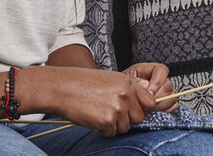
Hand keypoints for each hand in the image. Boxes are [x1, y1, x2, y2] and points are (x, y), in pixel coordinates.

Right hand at [27, 67, 157, 136]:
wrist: (62, 87)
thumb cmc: (83, 83)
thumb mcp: (111, 79)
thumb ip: (128, 90)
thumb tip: (143, 103)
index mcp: (129, 83)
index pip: (150, 103)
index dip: (141, 109)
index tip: (133, 111)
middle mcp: (126, 95)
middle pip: (139, 118)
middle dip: (126, 119)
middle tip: (110, 112)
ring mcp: (117, 108)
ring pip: (125, 127)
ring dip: (113, 125)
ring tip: (98, 112)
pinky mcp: (107, 121)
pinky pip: (111, 133)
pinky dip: (102, 129)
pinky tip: (92, 117)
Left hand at [123, 62, 178, 112]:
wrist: (116, 98)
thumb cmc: (119, 88)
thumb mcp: (124, 82)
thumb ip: (135, 82)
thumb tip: (147, 86)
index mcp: (148, 70)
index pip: (162, 70)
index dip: (158, 82)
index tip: (149, 93)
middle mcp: (157, 80)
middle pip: (168, 85)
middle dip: (157, 97)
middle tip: (146, 104)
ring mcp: (162, 91)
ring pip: (171, 96)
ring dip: (160, 104)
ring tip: (148, 108)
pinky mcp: (164, 102)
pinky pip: (173, 105)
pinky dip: (166, 109)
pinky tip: (155, 110)